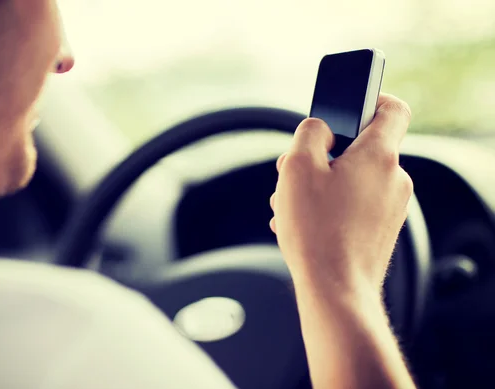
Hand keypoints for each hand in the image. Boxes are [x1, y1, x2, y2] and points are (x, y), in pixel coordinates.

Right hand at [270, 94, 412, 294]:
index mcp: (379, 156)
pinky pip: (354, 205)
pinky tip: (303, 224)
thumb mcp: (298, 167)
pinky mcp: (382, 230)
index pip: (393, 108)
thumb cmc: (316, 230)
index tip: (348, 106)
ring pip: (352, 179)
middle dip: (322, 154)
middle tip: (293, 172)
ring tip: (292, 206)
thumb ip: (309, 133)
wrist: (335, 290)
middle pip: (359, 148)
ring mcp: (391, 208)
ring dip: (319, 184)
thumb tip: (320, 128)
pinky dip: (329, 207)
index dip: (371, 98)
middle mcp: (394, 179)